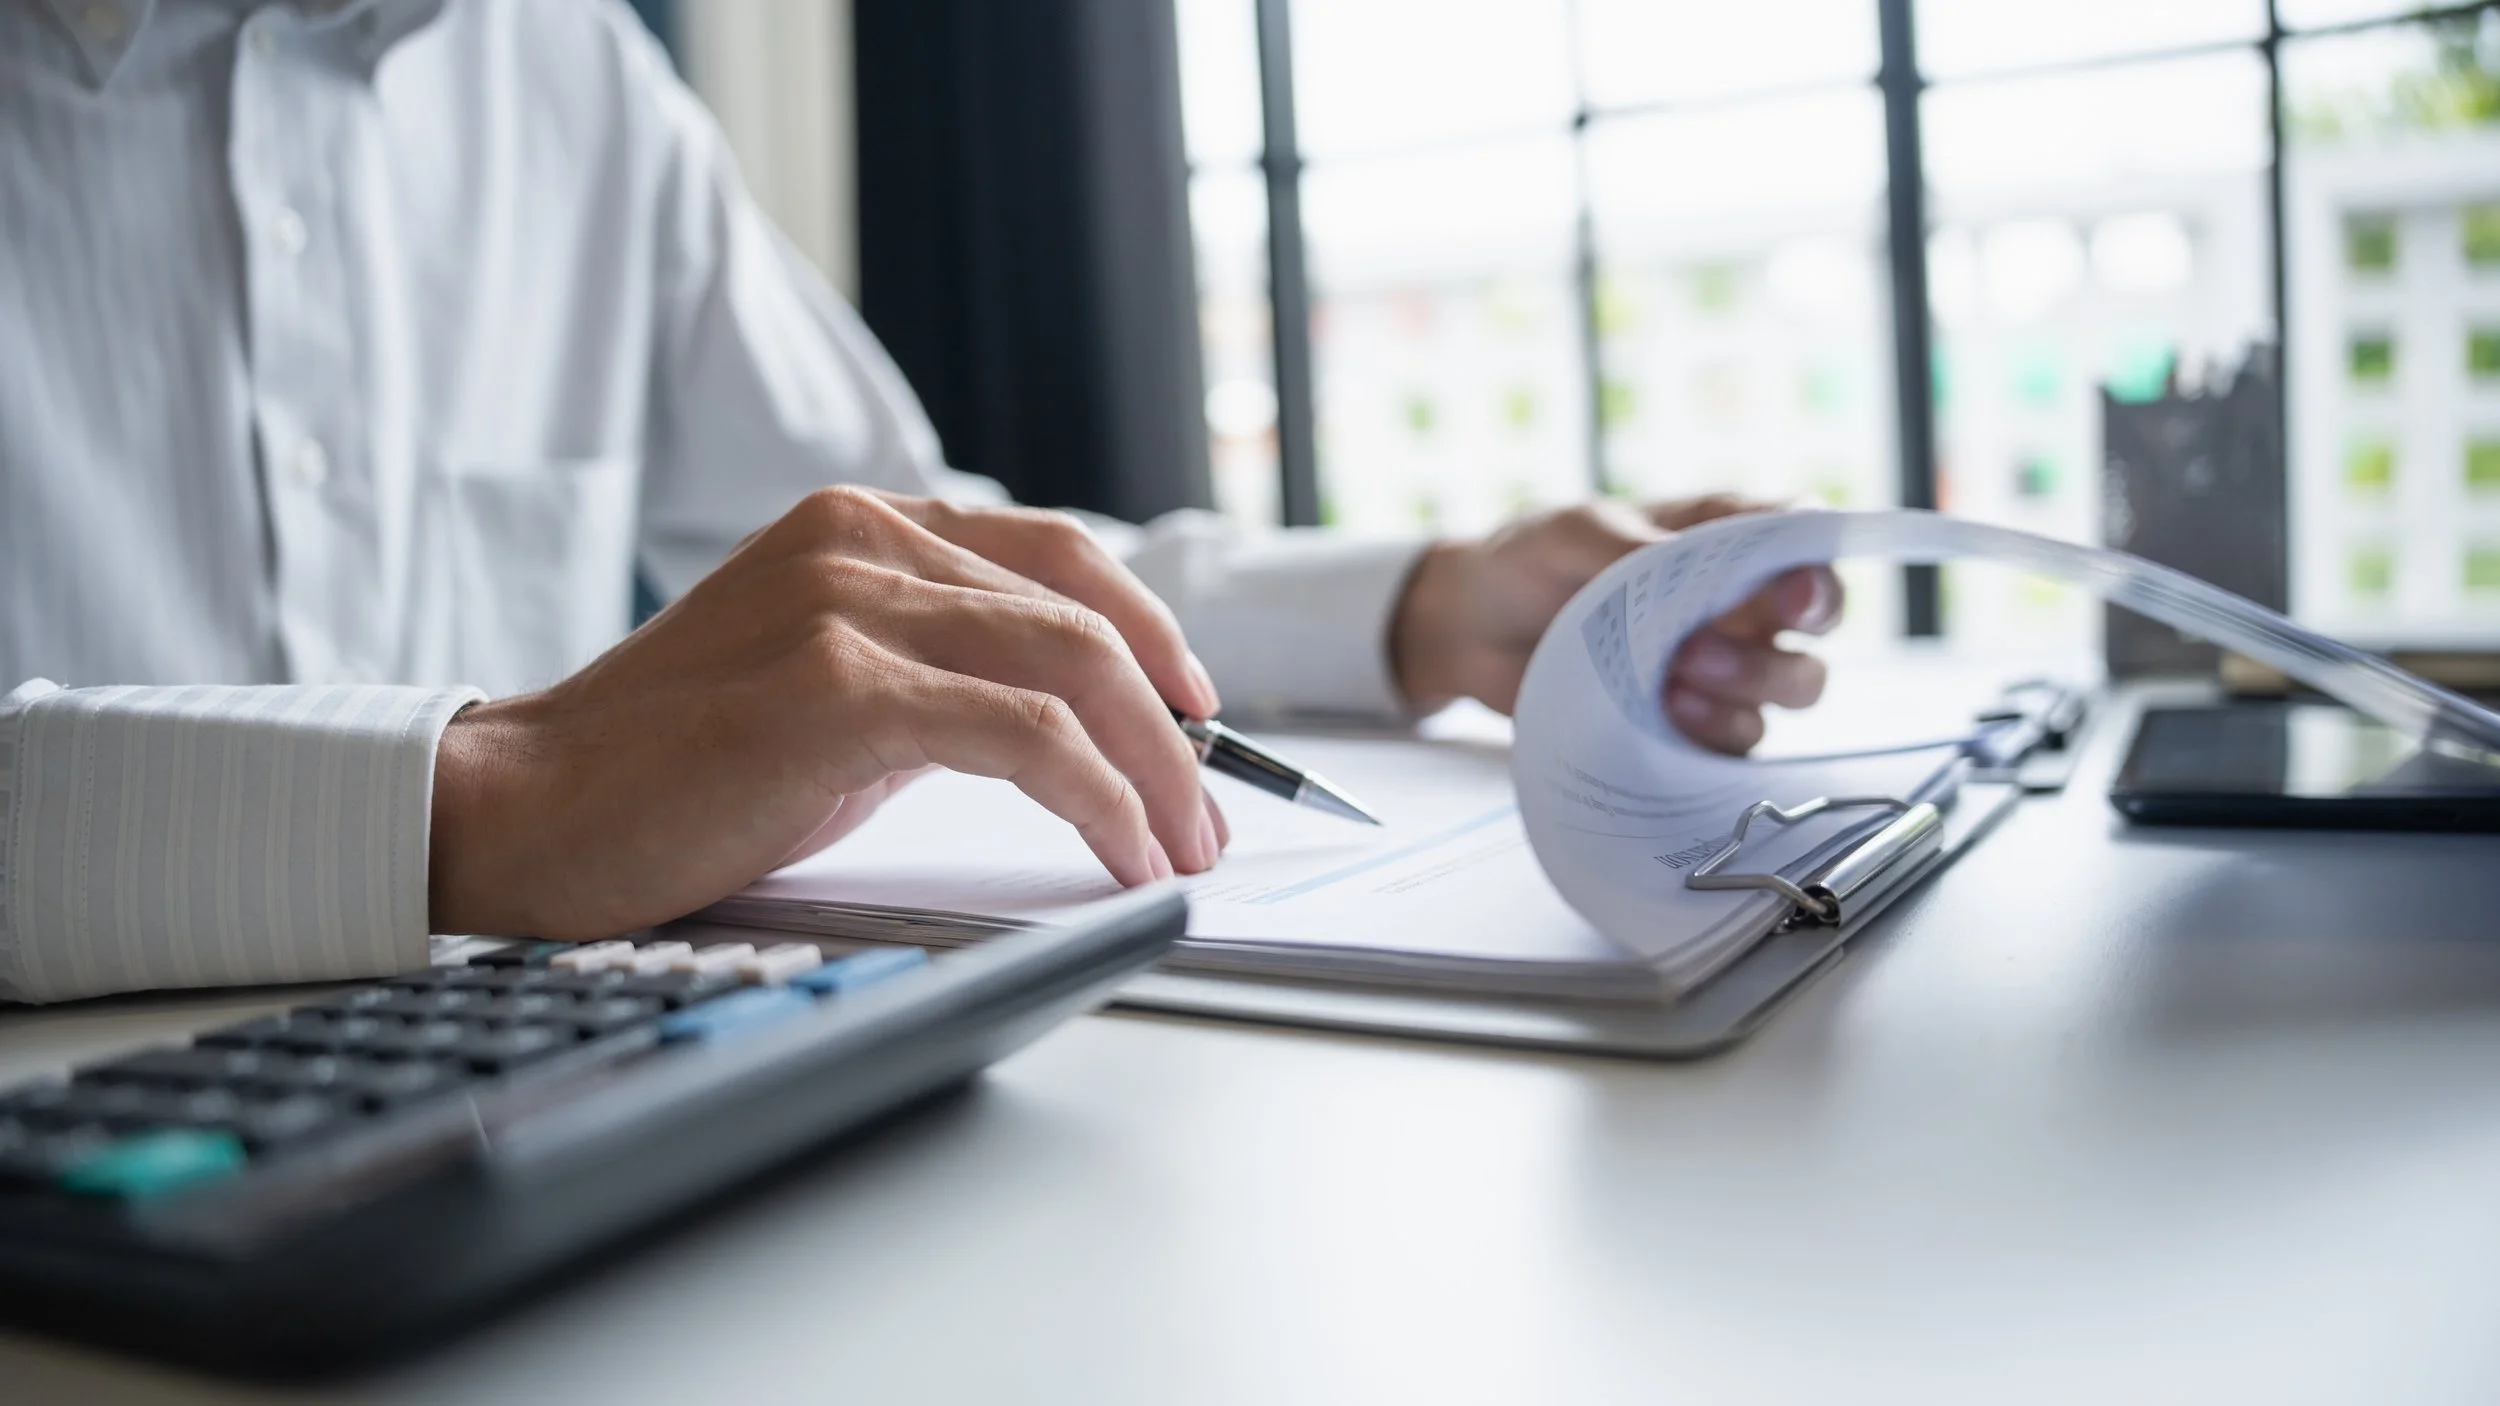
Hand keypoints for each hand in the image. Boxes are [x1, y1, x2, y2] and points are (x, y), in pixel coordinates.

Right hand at [429, 487, 1229, 939]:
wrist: (525, 808)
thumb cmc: (673, 768)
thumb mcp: (825, 690)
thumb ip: (930, 676)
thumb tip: (1061, 730)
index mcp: (861, 526)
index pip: (1055, 556)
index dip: (1149, 629)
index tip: (1198, 710)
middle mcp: (862, 539)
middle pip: (1082, 613)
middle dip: (1172, 721)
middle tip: (1211, 806)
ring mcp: (848, 604)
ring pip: (1071, 668)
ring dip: (1156, 768)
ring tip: (1184, 845)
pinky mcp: (837, 688)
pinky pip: (1023, 737)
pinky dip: (1100, 797)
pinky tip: (1125, 851)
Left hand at [1389, 495, 1842, 753]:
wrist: (1472, 629)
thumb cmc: (1529, 558)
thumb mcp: (1571, 534)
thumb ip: (1632, 548)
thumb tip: (1685, 568)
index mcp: (1722, 532)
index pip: (1805, 538)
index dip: (1817, 567)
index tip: (1791, 599)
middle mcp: (1738, 597)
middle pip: (1819, 625)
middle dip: (1777, 643)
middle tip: (1699, 650)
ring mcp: (1723, 663)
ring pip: (1793, 686)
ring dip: (1747, 690)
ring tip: (1673, 687)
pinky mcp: (1695, 720)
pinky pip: (1742, 741)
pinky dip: (1716, 734)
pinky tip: (1666, 719)